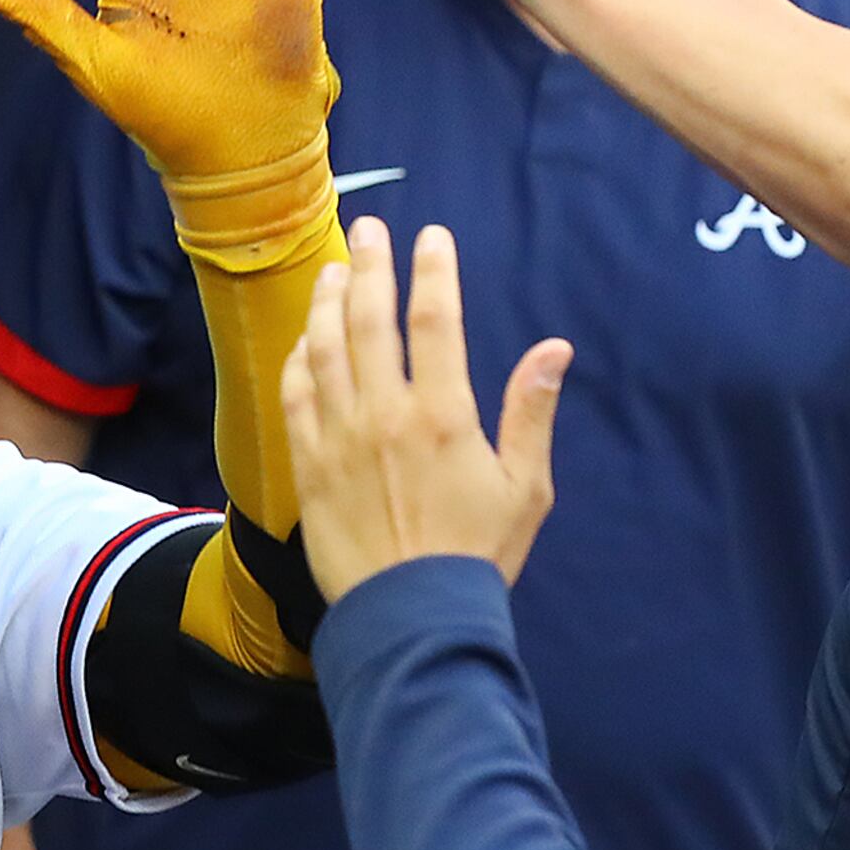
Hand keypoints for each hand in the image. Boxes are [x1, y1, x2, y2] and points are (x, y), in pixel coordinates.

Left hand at [281, 219, 568, 598]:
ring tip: (334, 270)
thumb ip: (533, 412)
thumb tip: (554, 348)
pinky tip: (306, 339)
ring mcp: (339, 440)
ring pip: (325, 350)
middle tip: (370, 229)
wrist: (413, 619)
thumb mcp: (526, 487)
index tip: (430, 237)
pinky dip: (299, 360)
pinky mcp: (308, 468)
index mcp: (444, 415)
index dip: (431, 271)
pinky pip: (295, 398)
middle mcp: (384, 416)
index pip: (436, 320)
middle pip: (369, 320)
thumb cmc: (478, 556)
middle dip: (370, 266)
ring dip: (328, 302)